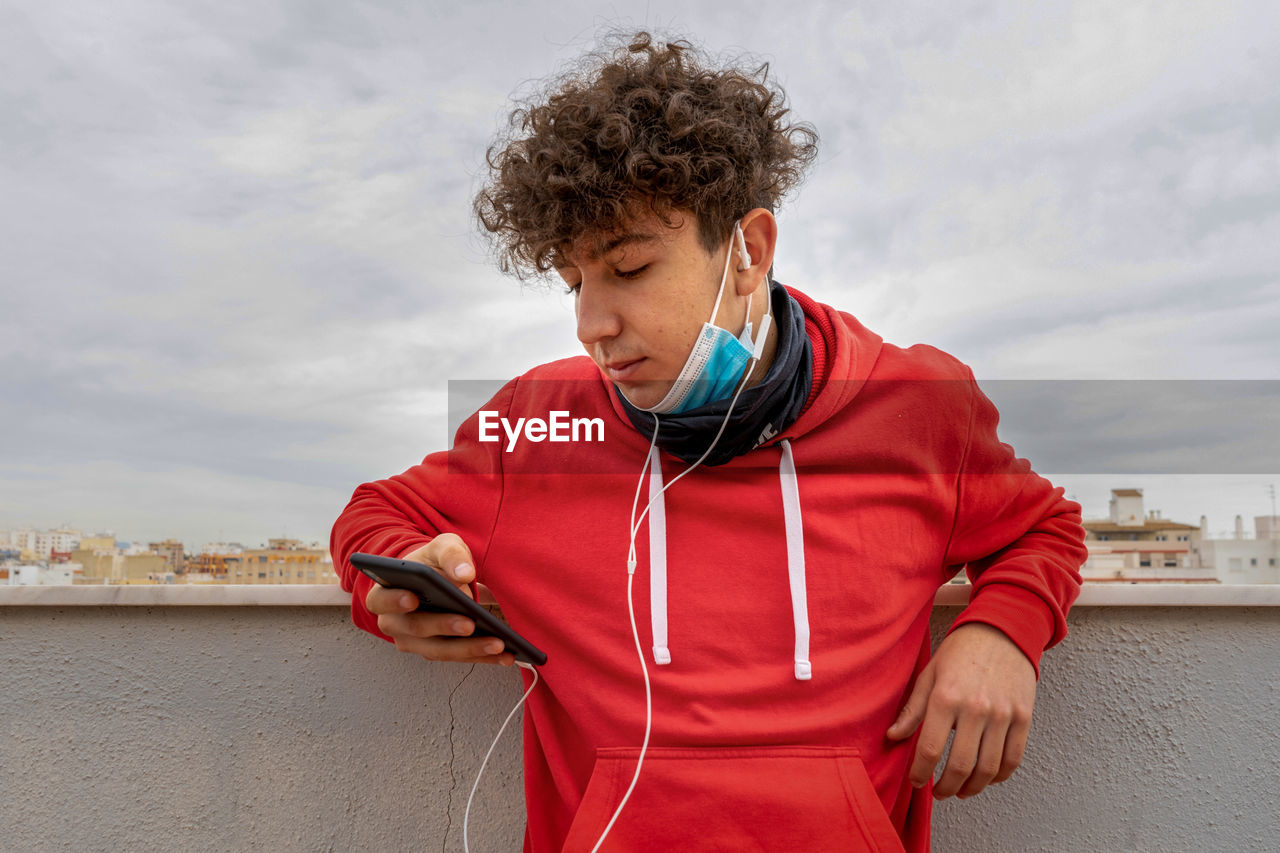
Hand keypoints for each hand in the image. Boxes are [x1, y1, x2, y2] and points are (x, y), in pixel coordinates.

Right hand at [363, 533, 514, 666]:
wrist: (438, 579)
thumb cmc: (433, 562)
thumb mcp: (442, 547)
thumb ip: (451, 554)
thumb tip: (464, 573)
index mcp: (384, 593)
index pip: (381, 600)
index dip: (394, 601)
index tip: (413, 598)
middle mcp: (394, 623)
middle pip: (416, 629)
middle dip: (445, 627)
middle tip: (470, 624)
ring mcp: (413, 642)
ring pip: (439, 650)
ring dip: (469, 649)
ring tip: (498, 645)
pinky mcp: (435, 651)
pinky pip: (458, 658)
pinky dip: (482, 657)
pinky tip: (504, 655)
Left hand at [886, 622, 1034, 799]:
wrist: (1002, 630)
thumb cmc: (961, 652)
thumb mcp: (929, 674)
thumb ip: (912, 710)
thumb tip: (893, 737)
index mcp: (946, 697)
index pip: (930, 749)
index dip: (920, 773)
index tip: (916, 781)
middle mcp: (975, 709)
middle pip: (961, 766)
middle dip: (946, 787)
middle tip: (937, 792)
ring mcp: (1003, 714)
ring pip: (988, 769)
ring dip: (972, 788)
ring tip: (960, 790)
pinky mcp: (1023, 717)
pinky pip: (1013, 759)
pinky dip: (998, 776)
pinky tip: (986, 778)